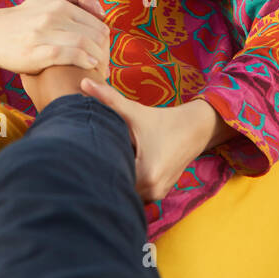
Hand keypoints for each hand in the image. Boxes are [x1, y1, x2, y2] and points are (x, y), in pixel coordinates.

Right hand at [0, 0, 110, 76]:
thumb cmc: (28, 15)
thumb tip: (101, 12)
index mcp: (60, 2)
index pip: (97, 23)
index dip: (106, 40)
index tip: (105, 53)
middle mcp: (53, 15)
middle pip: (94, 34)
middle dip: (104, 52)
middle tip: (105, 66)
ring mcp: (44, 33)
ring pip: (83, 44)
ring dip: (97, 59)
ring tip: (99, 70)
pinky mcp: (35, 52)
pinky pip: (67, 55)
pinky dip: (82, 61)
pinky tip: (87, 66)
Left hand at [78, 79, 206, 200]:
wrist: (194, 129)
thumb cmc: (163, 121)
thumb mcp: (135, 111)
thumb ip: (109, 99)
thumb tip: (83, 82)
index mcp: (146, 173)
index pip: (112, 179)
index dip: (97, 169)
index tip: (86, 158)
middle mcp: (153, 190)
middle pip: (119, 188)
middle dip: (106, 174)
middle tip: (91, 160)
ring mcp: (157, 194)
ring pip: (128, 192)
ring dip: (119, 179)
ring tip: (107, 164)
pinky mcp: (159, 194)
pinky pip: (137, 193)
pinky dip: (129, 181)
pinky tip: (122, 168)